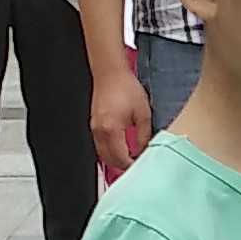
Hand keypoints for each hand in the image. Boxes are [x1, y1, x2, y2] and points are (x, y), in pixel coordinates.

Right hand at [91, 62, 153, 181]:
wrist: (110, 73)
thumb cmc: (125, 87)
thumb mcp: (143, 113)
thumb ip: (145, 135)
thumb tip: (145, 149)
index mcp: (112, 130)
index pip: (121, 158)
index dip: (132, 165)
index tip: (141, 166)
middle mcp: (100, 131)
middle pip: (109, 160)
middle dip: (123, 166)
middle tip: (136, 166)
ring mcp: (95, 128)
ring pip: (102, 154)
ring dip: (115, 160)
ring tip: (130, 160)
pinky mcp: (94, 124)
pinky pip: (100, 145)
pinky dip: (109, 151)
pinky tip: (120, 149)